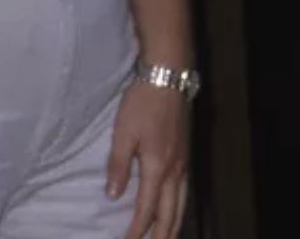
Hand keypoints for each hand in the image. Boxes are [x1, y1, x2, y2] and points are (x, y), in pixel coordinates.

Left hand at [107, 80, 189, 238]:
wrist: (169, 76)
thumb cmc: (142, 104)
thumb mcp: (123, 134)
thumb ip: (118, 166)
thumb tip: (113, 196)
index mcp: (157, 166)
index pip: (147, 207)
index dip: (138, 229)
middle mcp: (175, 168)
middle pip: (171, 210)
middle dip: (163, 233)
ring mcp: (184, 160)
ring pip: (183, 200)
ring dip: (175, 222)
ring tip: (170, 236)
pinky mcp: (186, 151)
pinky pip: (186, 187)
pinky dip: (182, 204)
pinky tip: (178, 205)